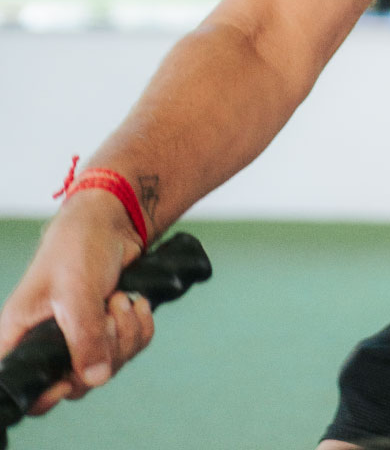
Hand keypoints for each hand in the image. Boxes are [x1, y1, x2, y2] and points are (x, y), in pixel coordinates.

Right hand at [0, 190, 153, 413]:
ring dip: (126, 333)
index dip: (43, 396)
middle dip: (103, 351)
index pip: (23, 386)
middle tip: (109, 317)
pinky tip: (138, 303)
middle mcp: (49, 342)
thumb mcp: (76, 292)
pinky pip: (131, 346)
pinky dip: (141, 327)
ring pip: (109, 365)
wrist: (113, 220)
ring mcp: (82, 336)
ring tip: (122, 298)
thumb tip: (96, 379)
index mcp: (21, 336)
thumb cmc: (78, 248)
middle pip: (76, 382)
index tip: (67, 383)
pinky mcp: (110, 326)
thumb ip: (84, 336)